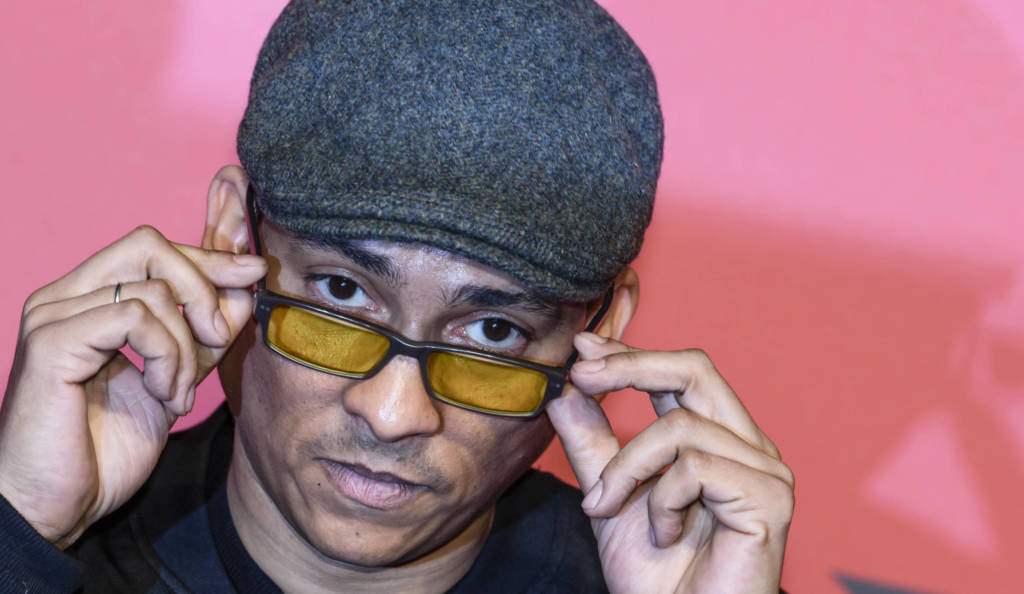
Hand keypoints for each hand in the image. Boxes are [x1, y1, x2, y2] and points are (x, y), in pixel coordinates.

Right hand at [0, 225, 265, 547]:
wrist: (57, 507)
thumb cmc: (104, 451)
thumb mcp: (174, 383)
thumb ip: (204, 337)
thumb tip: (245, 288)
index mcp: (86, 301)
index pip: (153, 250)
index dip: (209, 256)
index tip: (254, 268)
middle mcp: (64, 298)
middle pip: (150, 246)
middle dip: (204, 286)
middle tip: (219, 337)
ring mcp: (53, 316)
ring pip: (153, 290)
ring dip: (185, 348)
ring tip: (177, 395)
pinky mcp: (52, 341)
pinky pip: (134, 317)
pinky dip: (166, 356)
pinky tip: (163, 396)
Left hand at [546, 333, 793, 593]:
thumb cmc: (656, 579)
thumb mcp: (610, 498)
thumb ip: (592, 445)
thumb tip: (566, 391)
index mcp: (720, 440)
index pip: (681, 373)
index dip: (632, 354)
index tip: (583, 348)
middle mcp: (749, 447)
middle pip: (695, 368)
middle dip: (631, 365)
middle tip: (581, 376)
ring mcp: (765, 472)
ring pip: (679, 426)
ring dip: (627, 469)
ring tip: (607, 508)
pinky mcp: (769, 499)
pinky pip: (693, 468)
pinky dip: (660, 502)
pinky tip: (664, 534)